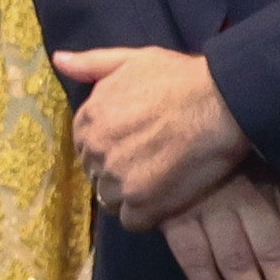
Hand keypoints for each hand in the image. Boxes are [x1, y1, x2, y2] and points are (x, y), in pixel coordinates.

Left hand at [56, 43, 256, 226]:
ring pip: (110, 199)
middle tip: (147, 167)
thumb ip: (91, 63)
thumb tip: (59, 61)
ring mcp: (118, 177)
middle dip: (115, 172)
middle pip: (96, 173)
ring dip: (128, 196)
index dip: (107, 148)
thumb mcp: (130, 59)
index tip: (130, 147)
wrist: (221, 102)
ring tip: (157, 185)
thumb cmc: (179, 78)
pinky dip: (144, 215)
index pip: (84, 145)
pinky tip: (164, 202)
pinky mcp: (143, 202)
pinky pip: (131, 220)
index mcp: (88, 118)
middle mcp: (96, 149)